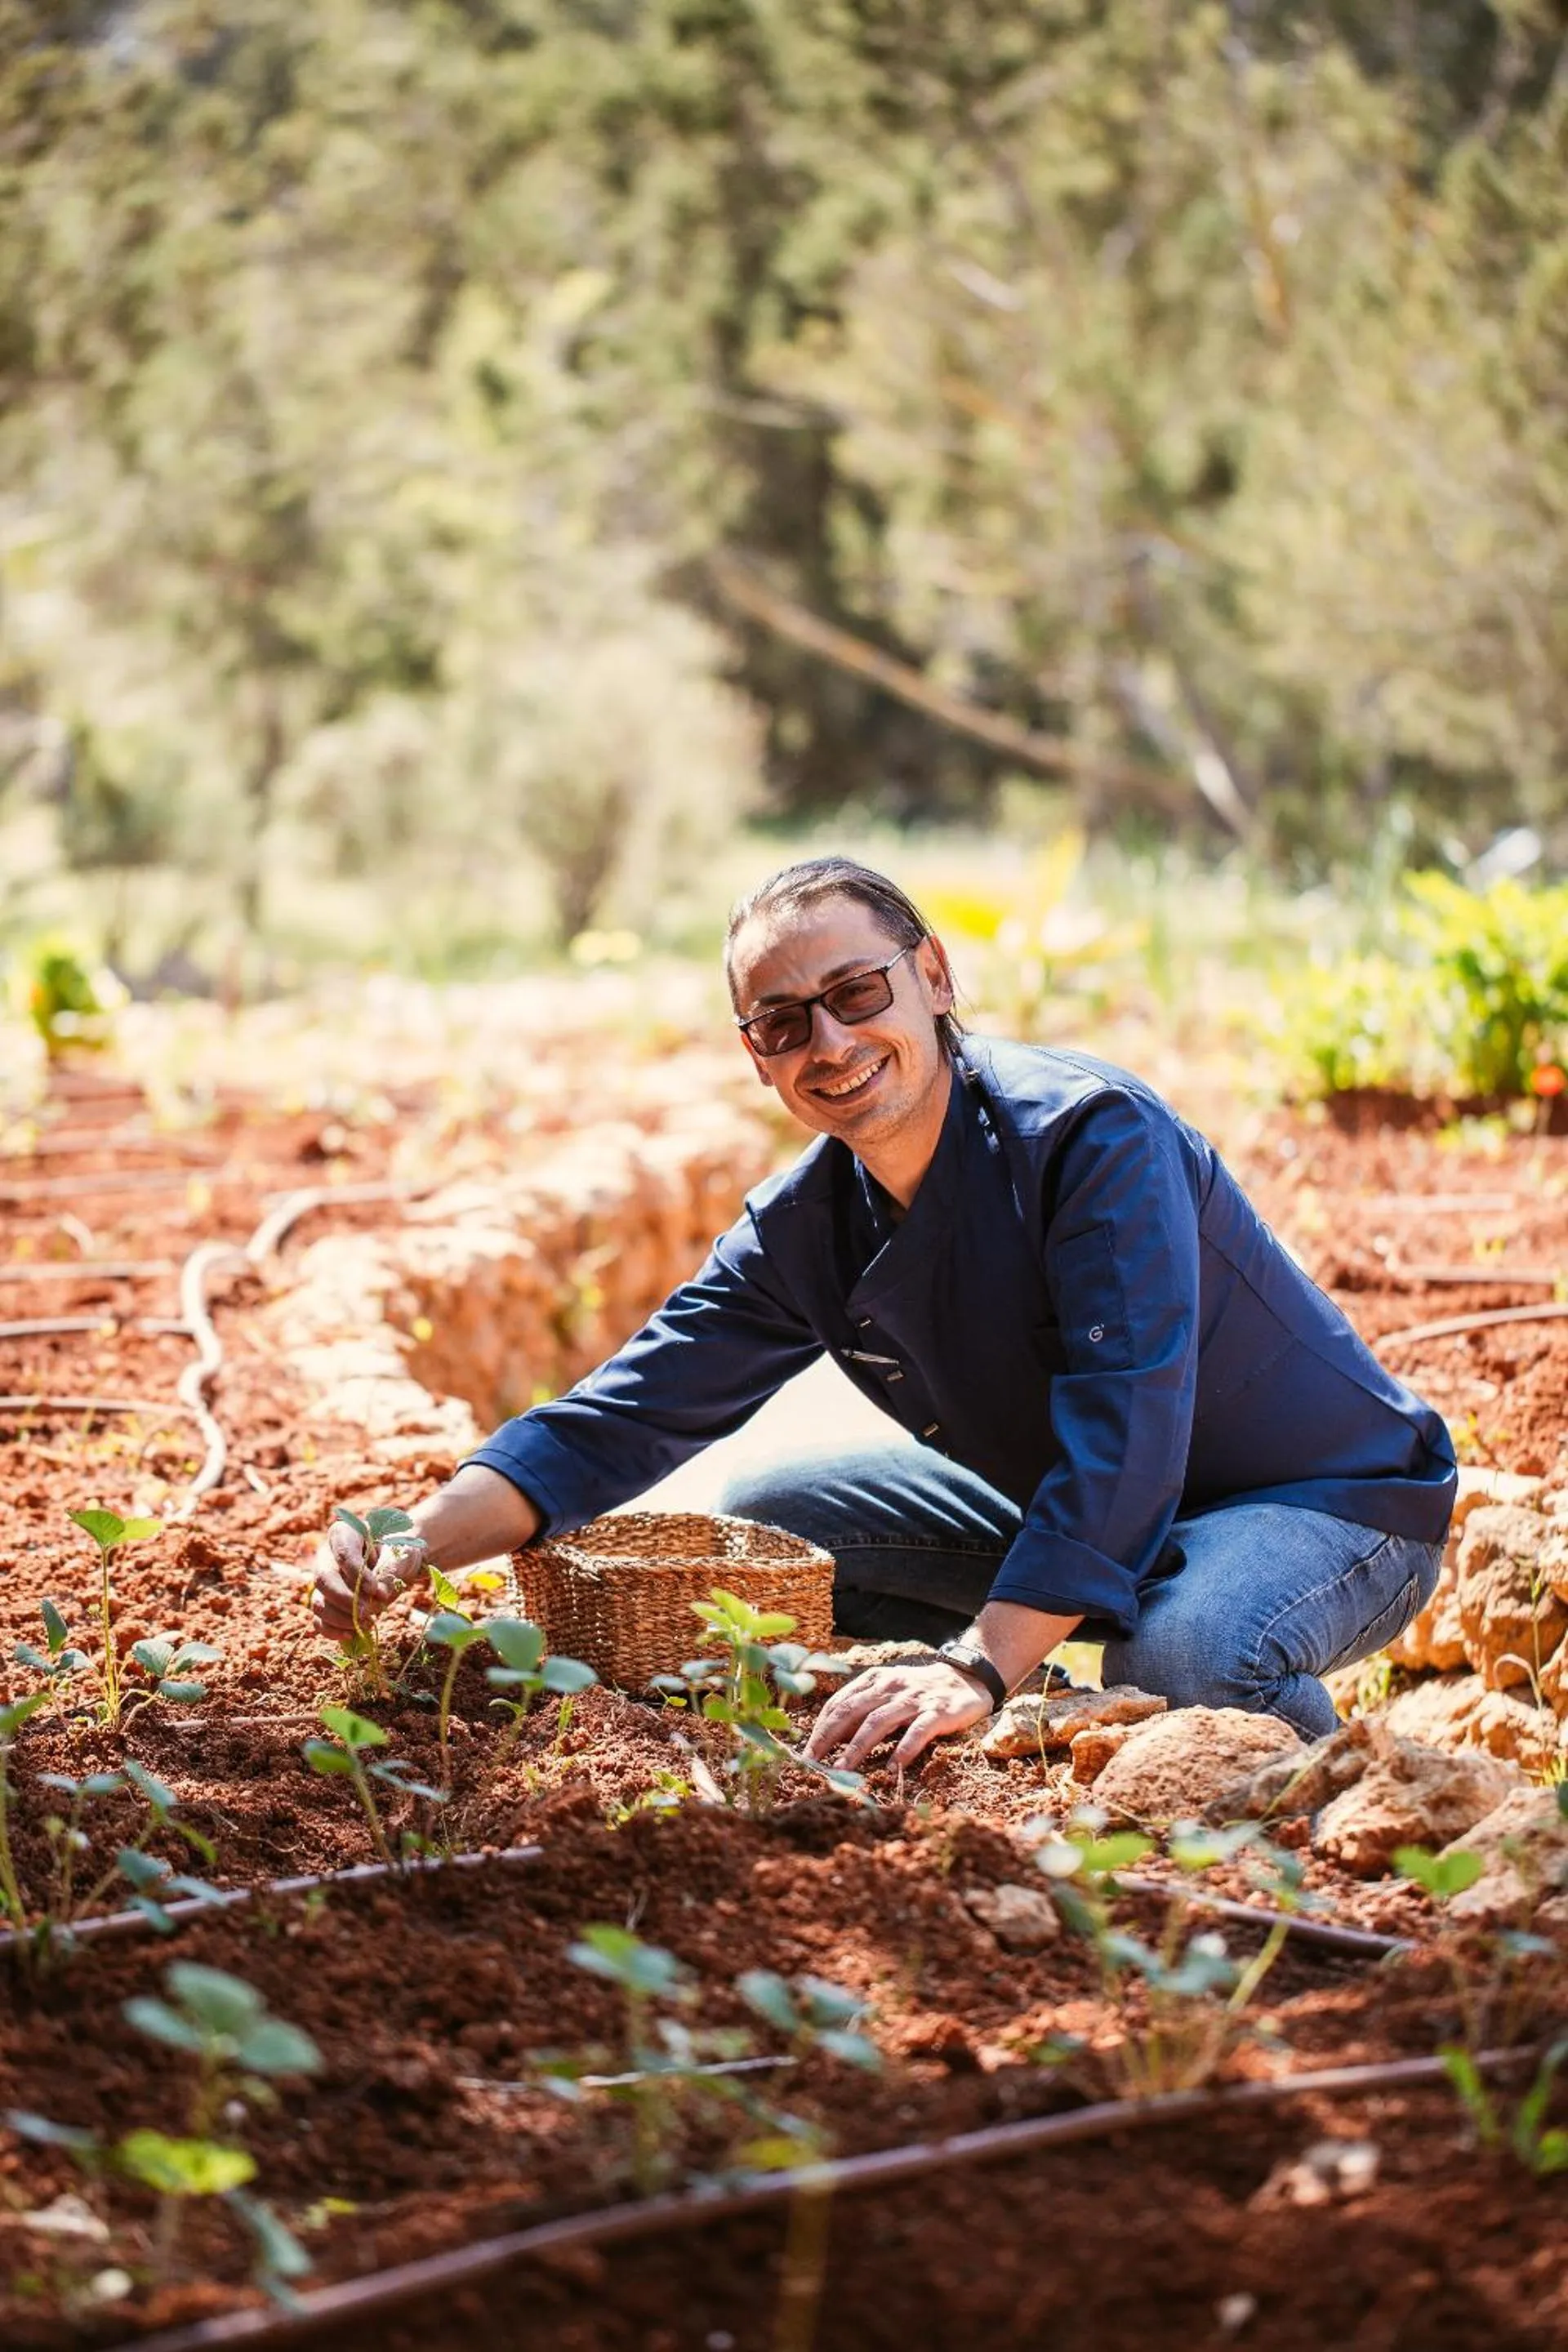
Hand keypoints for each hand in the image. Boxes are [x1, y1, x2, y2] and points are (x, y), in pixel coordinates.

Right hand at [309, 1517, 429, 1642]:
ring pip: (319, 1602)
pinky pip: (319, 1620)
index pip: (342, 1552)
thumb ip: (389, 1571)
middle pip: (323, 1579)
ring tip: (367, 1623)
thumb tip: (376, 1596)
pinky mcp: (327, 1602)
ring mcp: (325, 1581)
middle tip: (368, 1611)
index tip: (375, 1589)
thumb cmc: (398, 1551)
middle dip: (345, 1599)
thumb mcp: (401, 1555)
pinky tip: (352, 1634)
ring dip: (341, 1618)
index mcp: (345, 1534)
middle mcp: (328, 1556)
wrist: (398, 1561)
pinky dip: (333, 1630)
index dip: (356, 1573)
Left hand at [804, 1658, 993, 1770]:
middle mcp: (890, 1687)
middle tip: (812, 1762)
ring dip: (856, 1747)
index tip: (806, 1752)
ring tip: (841, 1770)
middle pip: (851, 1711)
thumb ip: (863, 1708)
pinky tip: (892, 1769)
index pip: (839, 1703)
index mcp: (875, 1680)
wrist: (967, 1678)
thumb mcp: (888, 1691)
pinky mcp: (938, 1713)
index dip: (820, 1728)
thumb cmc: (919, 1691)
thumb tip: (833, 1737)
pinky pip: (917, 1733)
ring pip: (878, 1722)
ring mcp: (914, 1700)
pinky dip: (903, 1750)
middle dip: (828, 1738)